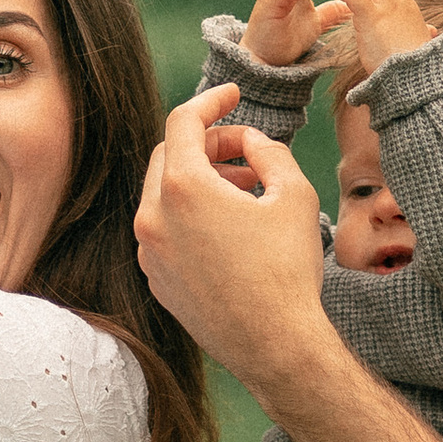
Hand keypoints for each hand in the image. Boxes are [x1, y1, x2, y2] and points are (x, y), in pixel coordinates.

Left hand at [135, 86, 334, 390]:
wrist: (276, 346)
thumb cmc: (288, 270)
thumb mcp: (293, 193)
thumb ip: (267, 150)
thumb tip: (248, 141)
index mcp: (181, 188)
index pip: (183, 121)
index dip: (211, 101)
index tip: (233, 95)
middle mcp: (153, 216)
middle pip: (170, 154)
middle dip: (207, 143)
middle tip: (245, 150)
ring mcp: (149, 252)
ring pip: (163, 193)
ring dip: (199, 180)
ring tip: (244, 189)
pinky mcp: (155, 279)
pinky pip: (164, 229)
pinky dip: (189, 215)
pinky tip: (227, 227)